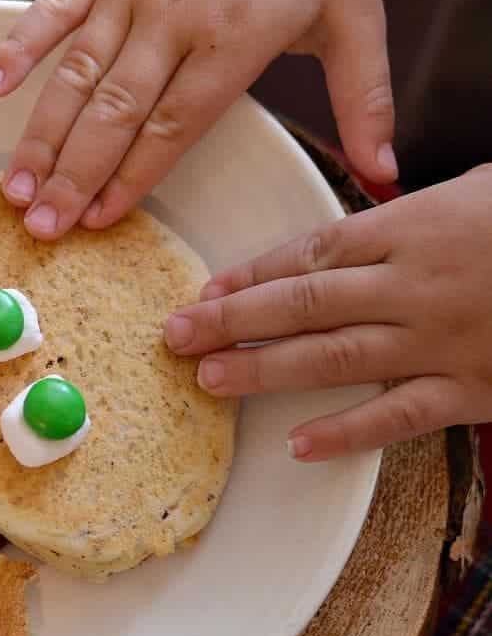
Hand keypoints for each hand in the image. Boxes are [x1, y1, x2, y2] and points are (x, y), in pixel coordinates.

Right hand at [0, 0, 395, 239]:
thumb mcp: (357, 13)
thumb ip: (365, 98)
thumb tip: (384, 170)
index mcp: (235, 38)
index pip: (174, 126)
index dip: (132, 179)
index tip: (100, 222)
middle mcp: (176, 14)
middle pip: (116, 111)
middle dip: (74, 176)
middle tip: (43, 230)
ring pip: (78, 71)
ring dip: (43, 134)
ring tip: (14, 187)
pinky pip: (54, 3)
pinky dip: (20, 43)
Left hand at [163, 169, 491, 457]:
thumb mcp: (476, 191)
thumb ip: (408, 216)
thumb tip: (349, 234)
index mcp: (414, 227)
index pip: (310, 254)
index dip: (249, 276)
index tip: (203, 292)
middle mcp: (414, 285)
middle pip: (302, 305)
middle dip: (231, 323)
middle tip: (174, 337)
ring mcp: (441, 341)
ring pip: (334, 358)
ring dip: (265, 371)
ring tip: (210, 380)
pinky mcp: (474, 388)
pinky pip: (399, 415)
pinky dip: (348, 433)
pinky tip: (299, 445)